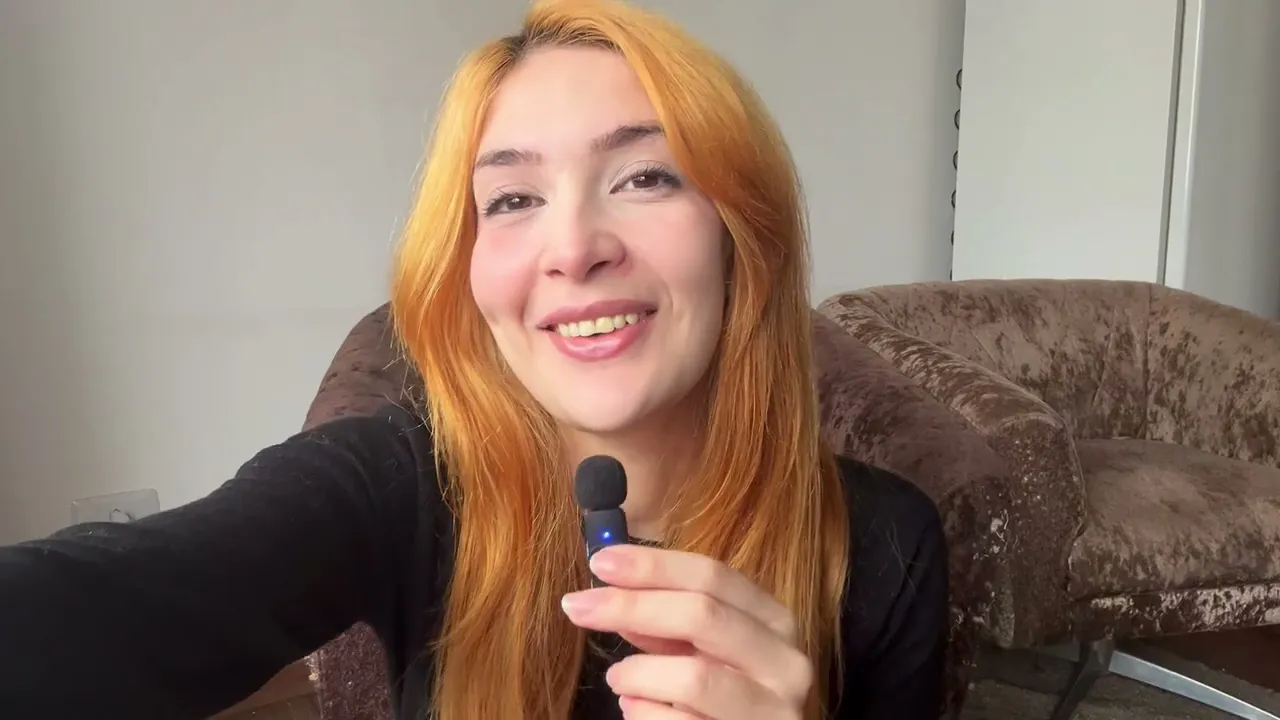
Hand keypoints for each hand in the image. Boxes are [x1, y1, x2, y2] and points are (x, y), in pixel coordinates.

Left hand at [560, 544, 812, 718]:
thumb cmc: (724, 700)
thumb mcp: (704, 652)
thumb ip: (668, 623)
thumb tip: (613, 593)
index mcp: (775, 622)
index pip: (713, 576)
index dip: (653, 565)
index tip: (600, 561)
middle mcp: (786, 663)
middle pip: (703, 615)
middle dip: (632, 606)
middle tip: (577, 606)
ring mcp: (774, 712)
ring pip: (693, 677)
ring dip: (637, 674)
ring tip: (618, 680)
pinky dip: (644, 714)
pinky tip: (636, 711)